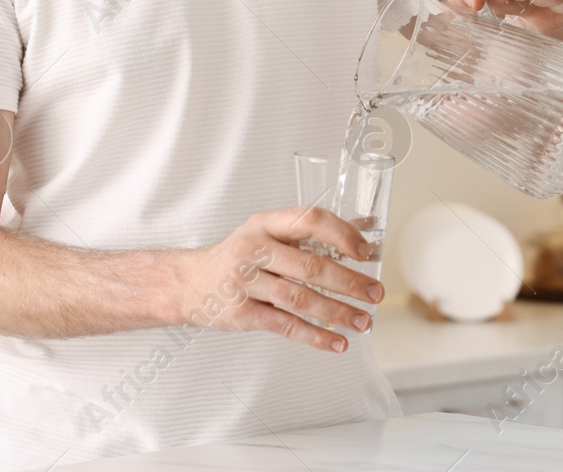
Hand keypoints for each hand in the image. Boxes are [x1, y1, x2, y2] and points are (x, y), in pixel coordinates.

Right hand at [172, 206, 383, 352]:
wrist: (188, 283)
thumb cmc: (236, 257)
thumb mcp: (267, 234)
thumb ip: (310, 233)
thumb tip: (363, 230)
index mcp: (264, 224)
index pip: (309, 219)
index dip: (341, 234)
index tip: (365, 251)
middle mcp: (253, 249)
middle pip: (310, 266)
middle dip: (349, 282)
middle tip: (375, 294)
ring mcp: (244, 282)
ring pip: (300, 298)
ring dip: (337, 312)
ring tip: (363, 321)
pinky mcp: (241, 313)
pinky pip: (285, 325)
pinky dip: (315, 336)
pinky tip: (337, 342)